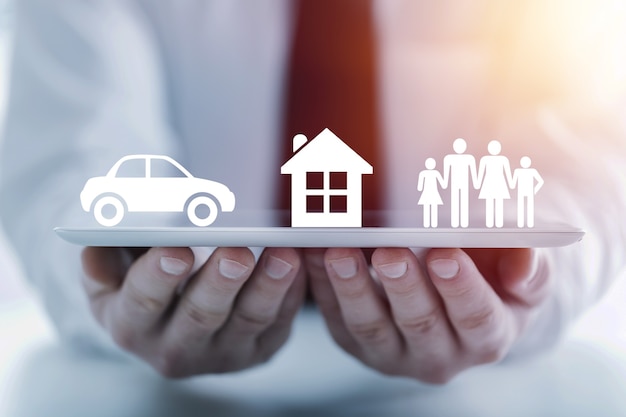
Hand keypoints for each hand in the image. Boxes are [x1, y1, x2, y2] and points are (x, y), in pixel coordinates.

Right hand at [81, 246, 305, 376]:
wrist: (173, 314)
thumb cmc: (142, 278)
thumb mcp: (114, 268)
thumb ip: (106, 255)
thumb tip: (97, 247)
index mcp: (132, 325)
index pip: (141, 303)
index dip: (157, 278)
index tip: (175, 249)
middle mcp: (175, 349)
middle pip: (200, 317)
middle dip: (219, 283)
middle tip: (236, 252)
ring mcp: (222, 354)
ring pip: (248, 321)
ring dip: (268, 287)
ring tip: (283, 254)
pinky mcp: (258, 350)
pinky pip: (279, 324)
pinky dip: (291, 293)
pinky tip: (301, 262)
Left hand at [306, 247, 549, 383]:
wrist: (455, 287)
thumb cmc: (489, 271)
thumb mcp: (520, 271)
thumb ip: (530, 267)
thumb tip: (524, 269)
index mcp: (487, 337)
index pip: (477, 318)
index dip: (462, 288)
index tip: (446, 254)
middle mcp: (440, 355)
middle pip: (420, 324)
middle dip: (403, 286)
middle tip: (389, 250)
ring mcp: (394, 353)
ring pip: (371, 327)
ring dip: (353, 288)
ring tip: (342, 251)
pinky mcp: (357, 343)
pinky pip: (336, 318)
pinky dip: (323, 285)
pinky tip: (314, 252)